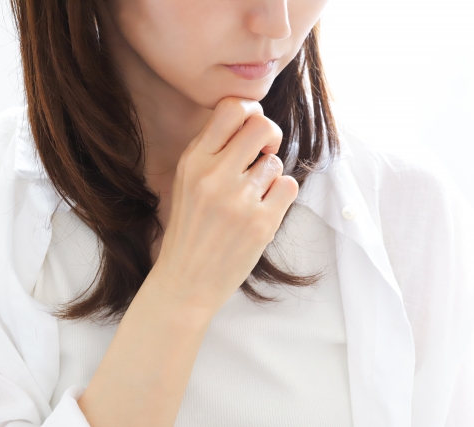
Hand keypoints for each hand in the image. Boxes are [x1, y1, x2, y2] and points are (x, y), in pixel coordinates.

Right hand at [148, 96, 298, 315]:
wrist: (186, 281)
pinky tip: (263, 209)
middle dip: (270, 135)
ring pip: (275, 162)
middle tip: (264, 152)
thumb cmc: (189, 229)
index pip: (231, 109)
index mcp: (193, 161)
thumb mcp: (185, 182)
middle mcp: (215, 176)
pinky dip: (280, 195)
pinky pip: (288, 186)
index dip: (250, 111)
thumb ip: (212, 151)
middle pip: (262, 126)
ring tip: (251, 197)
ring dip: (269, 176)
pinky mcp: (261, 223)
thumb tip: (251, 119)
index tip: (251, 128)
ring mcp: (239, 200)